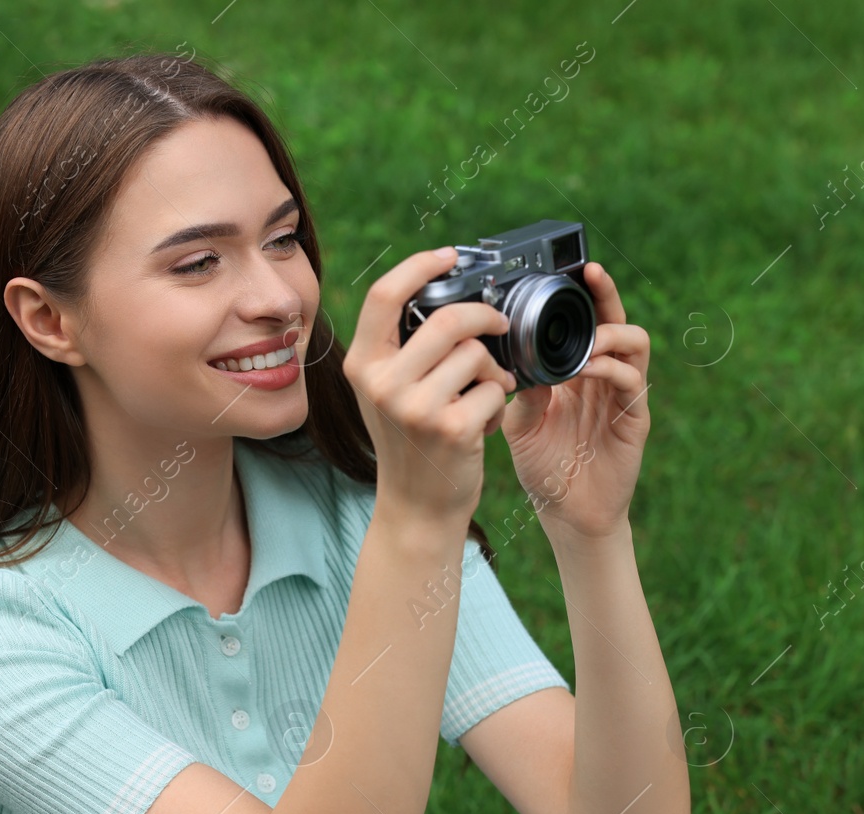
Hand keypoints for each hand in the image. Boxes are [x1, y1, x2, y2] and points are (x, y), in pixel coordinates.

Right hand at [342, 247, 517, 531]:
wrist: (417, 507)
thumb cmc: (411, 442)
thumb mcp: (388, 391)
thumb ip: (403, 348)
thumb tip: (446, 291)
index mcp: (362, 364)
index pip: (384, 294)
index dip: (420, 265)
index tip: (451, 255)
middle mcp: (382, 384)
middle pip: (446, 318)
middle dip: (485, 316)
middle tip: (501, 323)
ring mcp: (415, 407)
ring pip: (476, 353)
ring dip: (495, 368)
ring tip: (487, 389)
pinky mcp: (450, 429)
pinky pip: (494, 388)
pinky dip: (498, 400)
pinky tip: (484, 421)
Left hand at [501, 262, 650, 540]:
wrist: (566, 514)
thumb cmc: (544, 468)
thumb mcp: (521, 422)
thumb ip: (522, 389)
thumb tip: (515, 355)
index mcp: (576, 373)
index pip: (584, 322)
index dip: (581, 296)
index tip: (567, 270)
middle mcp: (603, 377)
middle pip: (615, 321)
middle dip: (605, 294)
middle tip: (590, 274)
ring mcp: (622, 396)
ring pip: (634, 343)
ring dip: (610, 333)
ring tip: (586, 338)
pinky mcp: (634, 418)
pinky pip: (632, 381)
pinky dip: (611, 368)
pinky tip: (587, 371)